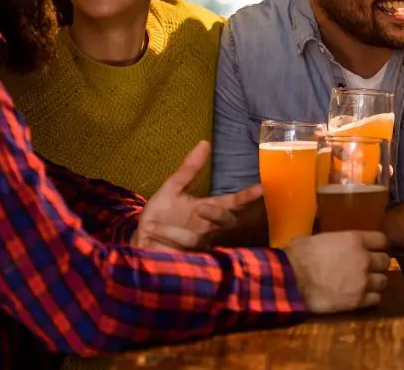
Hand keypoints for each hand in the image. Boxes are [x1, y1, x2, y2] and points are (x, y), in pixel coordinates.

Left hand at [133, 141, 262, 250]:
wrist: (141, 242)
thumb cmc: (159, 216)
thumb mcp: (171, 189)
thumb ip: (189, 169)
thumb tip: (205, 142)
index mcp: (208, 209)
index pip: (233, 202)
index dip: (247, 196)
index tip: (262, 188)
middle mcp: (210, 228)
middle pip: (227, 222)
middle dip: (218, 214)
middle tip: (203, 207)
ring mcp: (201, 246)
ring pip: (200, 238)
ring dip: (174, 231)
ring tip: (151, 226)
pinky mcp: (189, 261)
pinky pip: (185, 252)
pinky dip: (166, 240)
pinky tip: (150, 234)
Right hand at [284, 231, 390, 313]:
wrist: (292, 279)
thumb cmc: (299, 255)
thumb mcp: (318, 239)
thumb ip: (333, 242)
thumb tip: (328, 245)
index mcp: (354, 240)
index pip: (381, 240)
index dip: (379, 245)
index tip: (375, 249)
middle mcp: (364, 259)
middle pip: (385, 261)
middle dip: (378, 264)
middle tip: (370, 268)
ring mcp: (363, 281)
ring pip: (383, 281)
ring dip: (376, 282)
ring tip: (367, 284)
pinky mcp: (358, 301)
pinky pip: (375, 299)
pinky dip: (371, 298)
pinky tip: (363, 297)